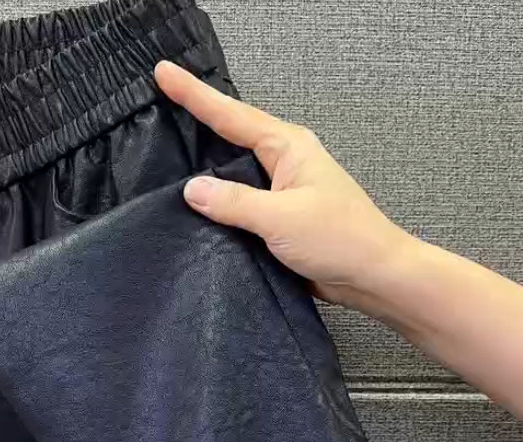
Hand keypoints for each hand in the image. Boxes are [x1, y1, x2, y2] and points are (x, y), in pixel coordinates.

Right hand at [154, 61, 410, 307]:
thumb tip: (193, 189)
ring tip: (171, 146)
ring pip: (234, 169)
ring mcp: (281, 189)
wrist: (372, 275)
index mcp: (288, 147)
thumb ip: (234, 202)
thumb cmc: (342, 240)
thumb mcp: (280, 219)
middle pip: (231, 134)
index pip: (231, 115)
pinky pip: (240, 201)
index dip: (194, 95)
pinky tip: (199, 204)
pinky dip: (219, 200)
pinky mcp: (278, 218)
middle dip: (198, 117)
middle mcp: (284, 161)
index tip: (164, 74)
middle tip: (162, 98)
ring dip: (206, 164)